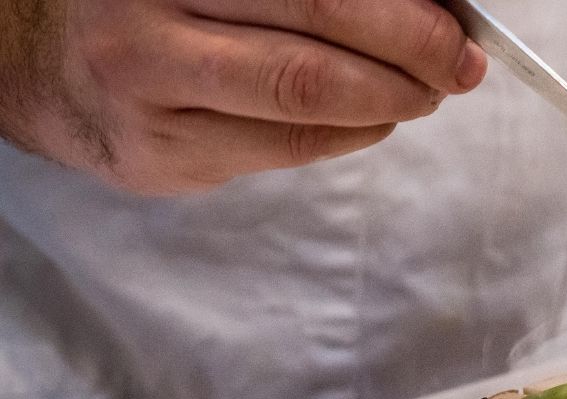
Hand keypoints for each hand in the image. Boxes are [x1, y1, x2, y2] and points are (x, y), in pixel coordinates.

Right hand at [0, 0, 484, 194]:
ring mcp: (150, 94)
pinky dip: (349, 134)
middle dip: (412, 57)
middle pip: (317, 42)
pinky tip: (367, 118)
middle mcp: (152, 22)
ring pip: (306, 107)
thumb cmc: (169, 13)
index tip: (457, 24)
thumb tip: (432, 8)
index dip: (404, 13)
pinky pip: (285, 151)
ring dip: (389, 102)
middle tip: (456, 66)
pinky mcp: (160, 159)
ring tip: (419, 91)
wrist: (53, 68)